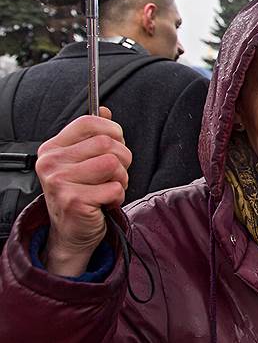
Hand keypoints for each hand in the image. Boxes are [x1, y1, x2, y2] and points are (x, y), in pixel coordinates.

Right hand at [37, 107, 129, 276]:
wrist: (71, 233)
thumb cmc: (81, 193)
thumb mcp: (82, 161)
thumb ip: (92, 135)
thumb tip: (104, 109)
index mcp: (52, 148)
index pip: (89, 122)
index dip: (112, 130)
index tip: (116, 143)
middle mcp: (51, 163)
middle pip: (107, 143)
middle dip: (122, 159)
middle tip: (113, 175)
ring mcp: (60, 182)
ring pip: (113, 164)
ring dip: (121, 179)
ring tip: (108, 189)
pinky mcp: (74, 201)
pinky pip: (115, 188)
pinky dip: (118, 196)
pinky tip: (104, 203)